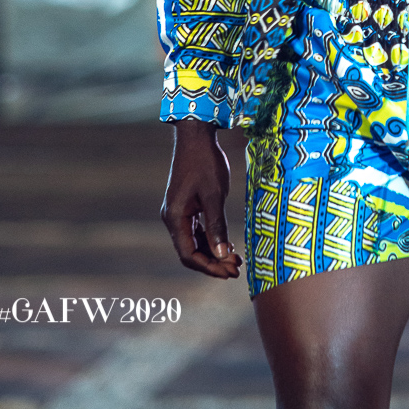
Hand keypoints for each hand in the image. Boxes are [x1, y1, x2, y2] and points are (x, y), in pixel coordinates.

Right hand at [161, 120, 242, 278]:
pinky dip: (210, 239)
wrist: (196, 135)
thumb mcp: (214, 195)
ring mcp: (178, 212)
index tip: (229, 272)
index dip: (209, 267)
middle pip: (191, 251)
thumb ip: (216, 226)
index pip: (189, 254)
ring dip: (213, 252)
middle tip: (236, 269)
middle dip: (213, 262)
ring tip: (235, 260)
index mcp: (175, 218)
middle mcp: (173, 218)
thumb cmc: (205, 162)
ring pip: (194, 241)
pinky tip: (226, 244)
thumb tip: (222, 255)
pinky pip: (197, 230)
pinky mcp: (186, 205)